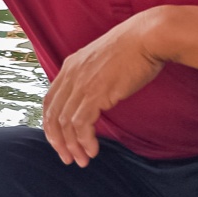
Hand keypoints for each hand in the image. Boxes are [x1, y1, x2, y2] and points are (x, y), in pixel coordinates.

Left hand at [40, 11, 169, 166]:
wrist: (148, 37)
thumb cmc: (134, 49)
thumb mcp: (103, 62)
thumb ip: (92, 78)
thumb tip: (94, 98)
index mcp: (70, 67)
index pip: (49, 101)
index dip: (51, 124)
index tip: (59, 141)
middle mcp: (70, 75)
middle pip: (53, 115)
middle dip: (58, 141)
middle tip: (68, 158)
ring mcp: (81, 84)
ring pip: (65, 123)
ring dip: (73, 146)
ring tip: (82, 160)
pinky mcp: (96, 93)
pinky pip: (81, 124)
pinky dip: (84, 141)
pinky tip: (92, 151)